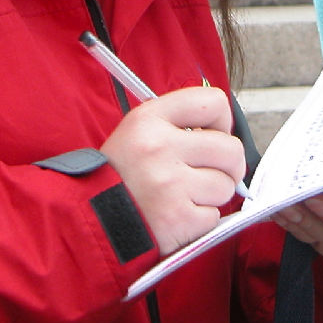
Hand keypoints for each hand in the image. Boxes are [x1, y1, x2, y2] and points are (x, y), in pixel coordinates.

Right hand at [100, 86, 246, 254]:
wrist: (92, 218)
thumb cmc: (122, 173)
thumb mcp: (138, 130)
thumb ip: (179, 122)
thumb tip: (226, 131)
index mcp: (150, 119)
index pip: (214, 102)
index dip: (222, 121)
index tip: (214, 135)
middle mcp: (160, 147)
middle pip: (231, 149)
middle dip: (228, 165)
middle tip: (212, 172)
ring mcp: (170, 185)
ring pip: (226, 185)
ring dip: (213, 194)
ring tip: (186, 195)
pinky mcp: (178, 219)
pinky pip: (214, 216)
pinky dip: (200, 219)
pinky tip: (178, 215)